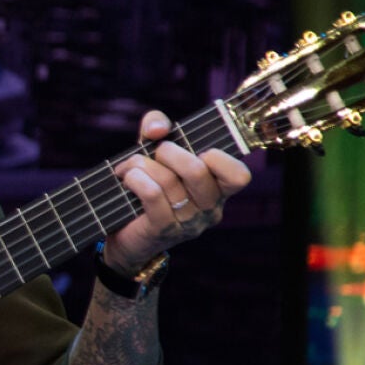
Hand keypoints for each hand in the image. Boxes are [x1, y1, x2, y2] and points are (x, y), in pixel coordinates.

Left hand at [104, 110, 251, 271]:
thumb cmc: (146, 187)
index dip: (219, 157)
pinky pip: (152, 195)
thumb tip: (158, 128)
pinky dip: (135, 178)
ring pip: (169, 181)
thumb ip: (159, 127)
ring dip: (141, 165)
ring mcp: (188, 223)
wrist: (124, 236)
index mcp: (218, 190)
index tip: (195, 150)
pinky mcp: (163, 230)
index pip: (239, 176)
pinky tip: (126, 178)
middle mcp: (209, 209)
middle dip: (169, 152)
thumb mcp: (155, 152)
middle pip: (198, 171)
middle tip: (154, 152)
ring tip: (128, 167)